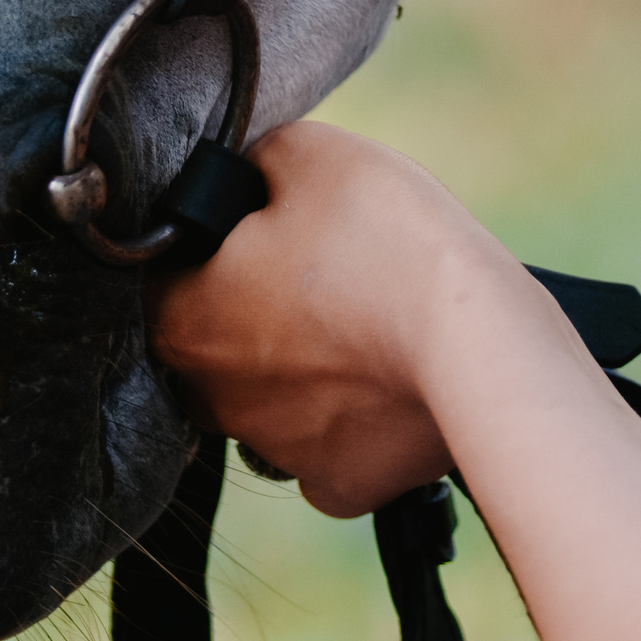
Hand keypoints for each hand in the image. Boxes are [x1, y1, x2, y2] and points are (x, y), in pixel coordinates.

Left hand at [148, 121, 518, 516]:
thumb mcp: (309, 153)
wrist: (481, 340)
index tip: (254, 234)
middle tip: (318, 279)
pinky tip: (386, 388)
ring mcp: (277, 452)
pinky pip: (327, 455)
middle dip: (248, 318)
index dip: (202, 251)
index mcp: (185, 322)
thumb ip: (254, 163)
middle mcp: (214, 401)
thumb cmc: (385, 240)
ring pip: (268, 409)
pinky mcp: (339, 487)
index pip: (159, 283)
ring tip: (363, 330)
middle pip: (212, 353)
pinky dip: (350, 426)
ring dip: (300, 375)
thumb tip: (244, 176)